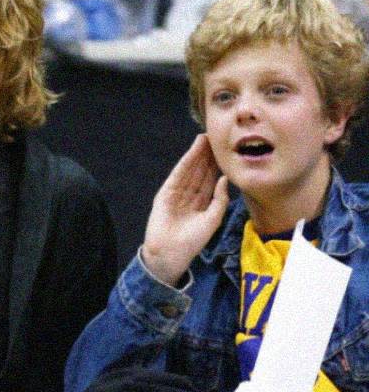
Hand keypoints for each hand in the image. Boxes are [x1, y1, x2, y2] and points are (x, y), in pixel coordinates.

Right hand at [141, 134, 228, 285]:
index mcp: (201, 202)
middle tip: (216, 137)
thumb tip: (225, 180)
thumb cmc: (192, 242)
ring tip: (205, 139)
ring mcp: (176, 193)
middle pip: (200, 171)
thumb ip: (220, 200)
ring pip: (190, 170)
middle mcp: (189, 195)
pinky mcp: (166, 193)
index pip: (210, 179)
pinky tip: (193, 152)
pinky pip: (178, 175)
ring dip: (197, 154)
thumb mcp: (212, 220)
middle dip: (207, 155)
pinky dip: (185, 163)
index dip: (217, 165)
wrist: (171, 253)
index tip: (225, 150)